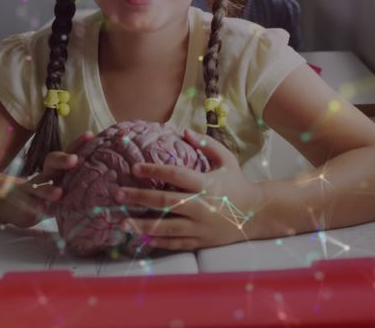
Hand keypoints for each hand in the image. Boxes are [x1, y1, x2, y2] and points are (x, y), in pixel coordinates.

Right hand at [0, 131, 94, 227]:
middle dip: (62, 160)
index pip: (67, 153)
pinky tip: (41, 210)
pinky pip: (28, 206)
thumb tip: (104, 174)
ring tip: (59, 193)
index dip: (77, 144)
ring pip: (39, 187)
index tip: (90, 135)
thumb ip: (75, 179)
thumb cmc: (42, 193)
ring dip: (48, 190)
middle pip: (51, 163)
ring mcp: (31, 191)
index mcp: (55, 170)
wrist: (9, 203)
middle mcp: (44, 177)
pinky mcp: (24, 206)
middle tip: (74, 160)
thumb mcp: (58, 185)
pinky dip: (34, 207)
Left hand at [116, 129, 264, 250]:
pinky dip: (158, 242)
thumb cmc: (237, 183)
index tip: (134, 167)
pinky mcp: (200, 241)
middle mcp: (201, 206)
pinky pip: (175, 243)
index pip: (175, 175)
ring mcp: (200, 226)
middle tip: (117, 195)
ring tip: (122, 222)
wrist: (256, 214)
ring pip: (167, 227)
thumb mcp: (227, 159)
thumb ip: (206, 144)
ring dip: (142, 225)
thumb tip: (183, 130)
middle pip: (165, 202)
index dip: (154, 170)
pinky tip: (141, 239)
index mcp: (206, 184)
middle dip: (139, 198)